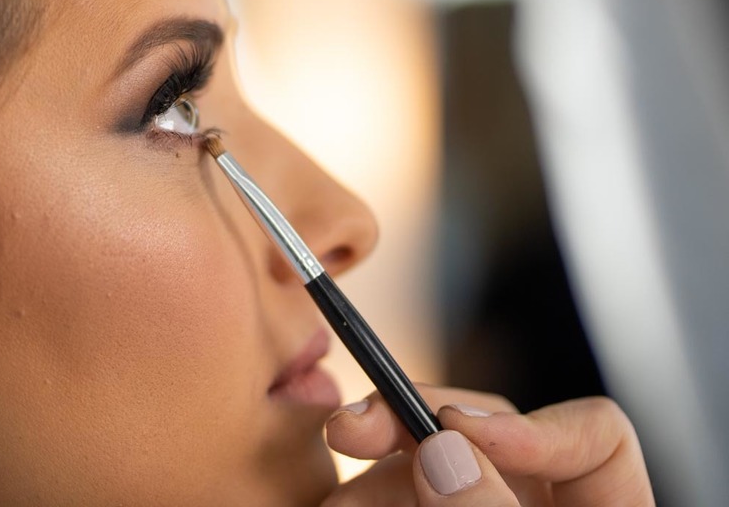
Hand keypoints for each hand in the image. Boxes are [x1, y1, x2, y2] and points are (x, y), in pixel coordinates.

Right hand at [321, 386, 653, 505]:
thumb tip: (442, 446)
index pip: (595, 437)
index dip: (529, 425)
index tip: (458, 433)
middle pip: (483, 434)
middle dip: (409, 423)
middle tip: (349, 429)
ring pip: (425, 467)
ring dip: (370, 469)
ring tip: (327, 492)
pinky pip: (392, 500)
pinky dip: (359, 499)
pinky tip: (333, 502)